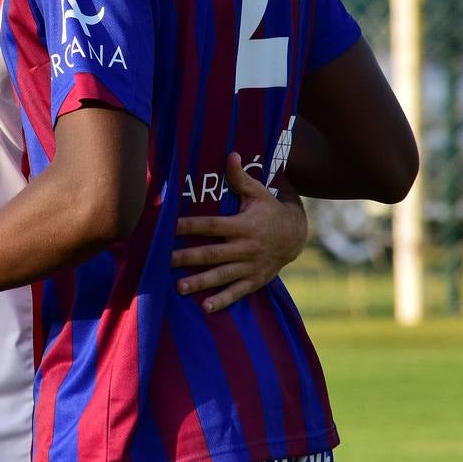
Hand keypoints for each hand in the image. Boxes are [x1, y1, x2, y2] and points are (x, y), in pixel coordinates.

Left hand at [172, 152, 307, 312]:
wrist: (296, 236)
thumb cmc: (270, 210)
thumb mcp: (259, 192)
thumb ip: (240, 178)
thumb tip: (230, 154)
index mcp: (244, 225)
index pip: (212, 226)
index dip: (192, 225)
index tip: (171, 227)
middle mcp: (246, 248)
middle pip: (213, 253)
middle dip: (189, 257)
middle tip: (166, 261)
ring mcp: (251, 266)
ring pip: (222, 275)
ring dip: (201, 282)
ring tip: (179, 288)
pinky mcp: (255, 280)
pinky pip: (238, 292)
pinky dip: (223, 300)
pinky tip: (205, 307)